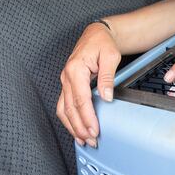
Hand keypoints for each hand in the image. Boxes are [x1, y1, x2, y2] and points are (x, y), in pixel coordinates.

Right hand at [56, 22, 120, 147]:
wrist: (96, 34)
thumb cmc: (102, 43)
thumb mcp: (110, 56)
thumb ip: (107, 77)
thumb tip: (106, 97)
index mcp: (75, 68)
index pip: (80, 99)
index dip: (87, 117)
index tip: (94, 130)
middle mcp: (66, 76)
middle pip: (70, 108)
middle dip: (80, 127)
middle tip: (91, 140)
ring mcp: (65, 81)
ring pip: (63, 109)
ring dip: (72, 127)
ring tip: (83, 140)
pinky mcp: (67, 85)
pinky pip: (64, 105)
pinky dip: (69, 120)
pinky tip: (76, 130)